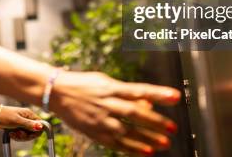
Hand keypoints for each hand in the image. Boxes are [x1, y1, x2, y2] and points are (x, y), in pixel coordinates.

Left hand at [0, 106, 43, 140]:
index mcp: (29, 114)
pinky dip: (17, 136)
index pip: (40, 124)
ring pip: (27, 134)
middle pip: (34, 131)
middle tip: (19, 134)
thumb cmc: (4, 116)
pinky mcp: (16, 127)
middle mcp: (27, 118)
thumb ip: (29, 124)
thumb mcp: (17, 121)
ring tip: (13, 134)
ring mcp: (22, 123)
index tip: (30, 135)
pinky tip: (11, 134)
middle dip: (27, 136)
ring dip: (21, 137)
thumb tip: (40, 126)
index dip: (37, 131)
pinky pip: (21, 135)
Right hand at [50, 71, 179, 154]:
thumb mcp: (106, 82)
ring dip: (147, 139)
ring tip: (164, 144)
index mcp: (111, 87)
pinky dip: (132, 149)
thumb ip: (127, 92)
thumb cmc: (83, 84)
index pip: (139, 90)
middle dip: (155, 122)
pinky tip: (146, 153)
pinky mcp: (94, 132)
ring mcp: (100, 119)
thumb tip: (147, 102)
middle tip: (173, 128)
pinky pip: (116, 143)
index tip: (176, 96)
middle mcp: (107, 103)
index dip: (158, 94)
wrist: (56, 93)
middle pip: (135, 113)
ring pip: (127, 131)